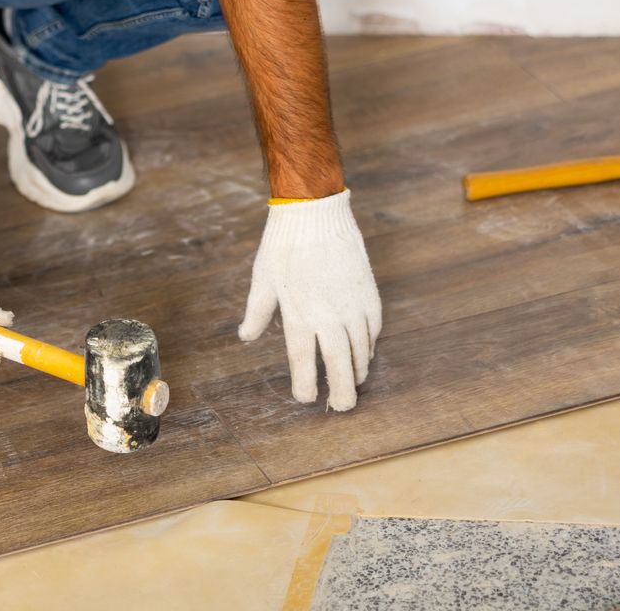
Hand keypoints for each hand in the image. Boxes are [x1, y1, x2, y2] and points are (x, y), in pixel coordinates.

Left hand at [237, 190, 381, 409]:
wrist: (315, 212)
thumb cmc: (282, 246)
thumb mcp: (262, 280)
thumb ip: (257, 313)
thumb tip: (246, 337)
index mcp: (298, 315)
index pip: (304, 362)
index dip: (305, 385)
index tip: (306, 399)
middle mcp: (328, 316)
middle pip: (339, 365)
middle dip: (341, 391)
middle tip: (342, 408)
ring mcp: (352, 306)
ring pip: (361, 350)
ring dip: (357, 370)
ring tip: (353, 383)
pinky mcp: (368, 294)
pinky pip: (373, 329)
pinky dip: (369, 345)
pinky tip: (364, 353)